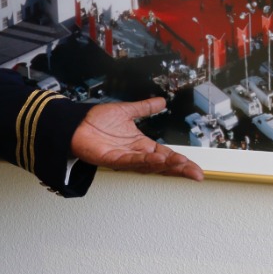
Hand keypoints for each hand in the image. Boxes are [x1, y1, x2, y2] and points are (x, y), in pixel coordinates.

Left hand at [70, 97, 202, 180]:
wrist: (76, 122)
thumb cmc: (96, 121)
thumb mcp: (127, 111)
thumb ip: (145, 108)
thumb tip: (161, 101)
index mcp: (141, 144)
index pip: (166, 155)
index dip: (181, 162)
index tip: (197, 169)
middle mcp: (135, 153)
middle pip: (161, 165)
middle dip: (179, 168)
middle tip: (195, 172)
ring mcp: (124, 158)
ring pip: (149, 165)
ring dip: (165, 165)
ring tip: (180, 163)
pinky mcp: (111, 159)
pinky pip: (130, 161)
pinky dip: (143, 161)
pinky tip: (156, 159)